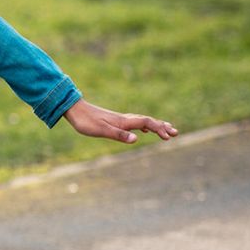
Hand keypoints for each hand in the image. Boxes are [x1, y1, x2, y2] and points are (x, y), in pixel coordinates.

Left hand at [62, 99, 177, 143]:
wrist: (73, 109)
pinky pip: (135, 122)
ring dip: (156, 126)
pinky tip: (145, 129)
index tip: (169, 137)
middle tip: (176, 133)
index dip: (159, 129)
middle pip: (148, 121)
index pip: (147, 123)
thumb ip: (118, 135)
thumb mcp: (101, 131)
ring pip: (142, 121)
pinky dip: (145, 125)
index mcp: (123, 121)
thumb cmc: (85, 122)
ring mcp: (120, 119)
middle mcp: (124, 119)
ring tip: (167, 130)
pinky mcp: (114, 120)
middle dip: (162, 127)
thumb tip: (136, 139)